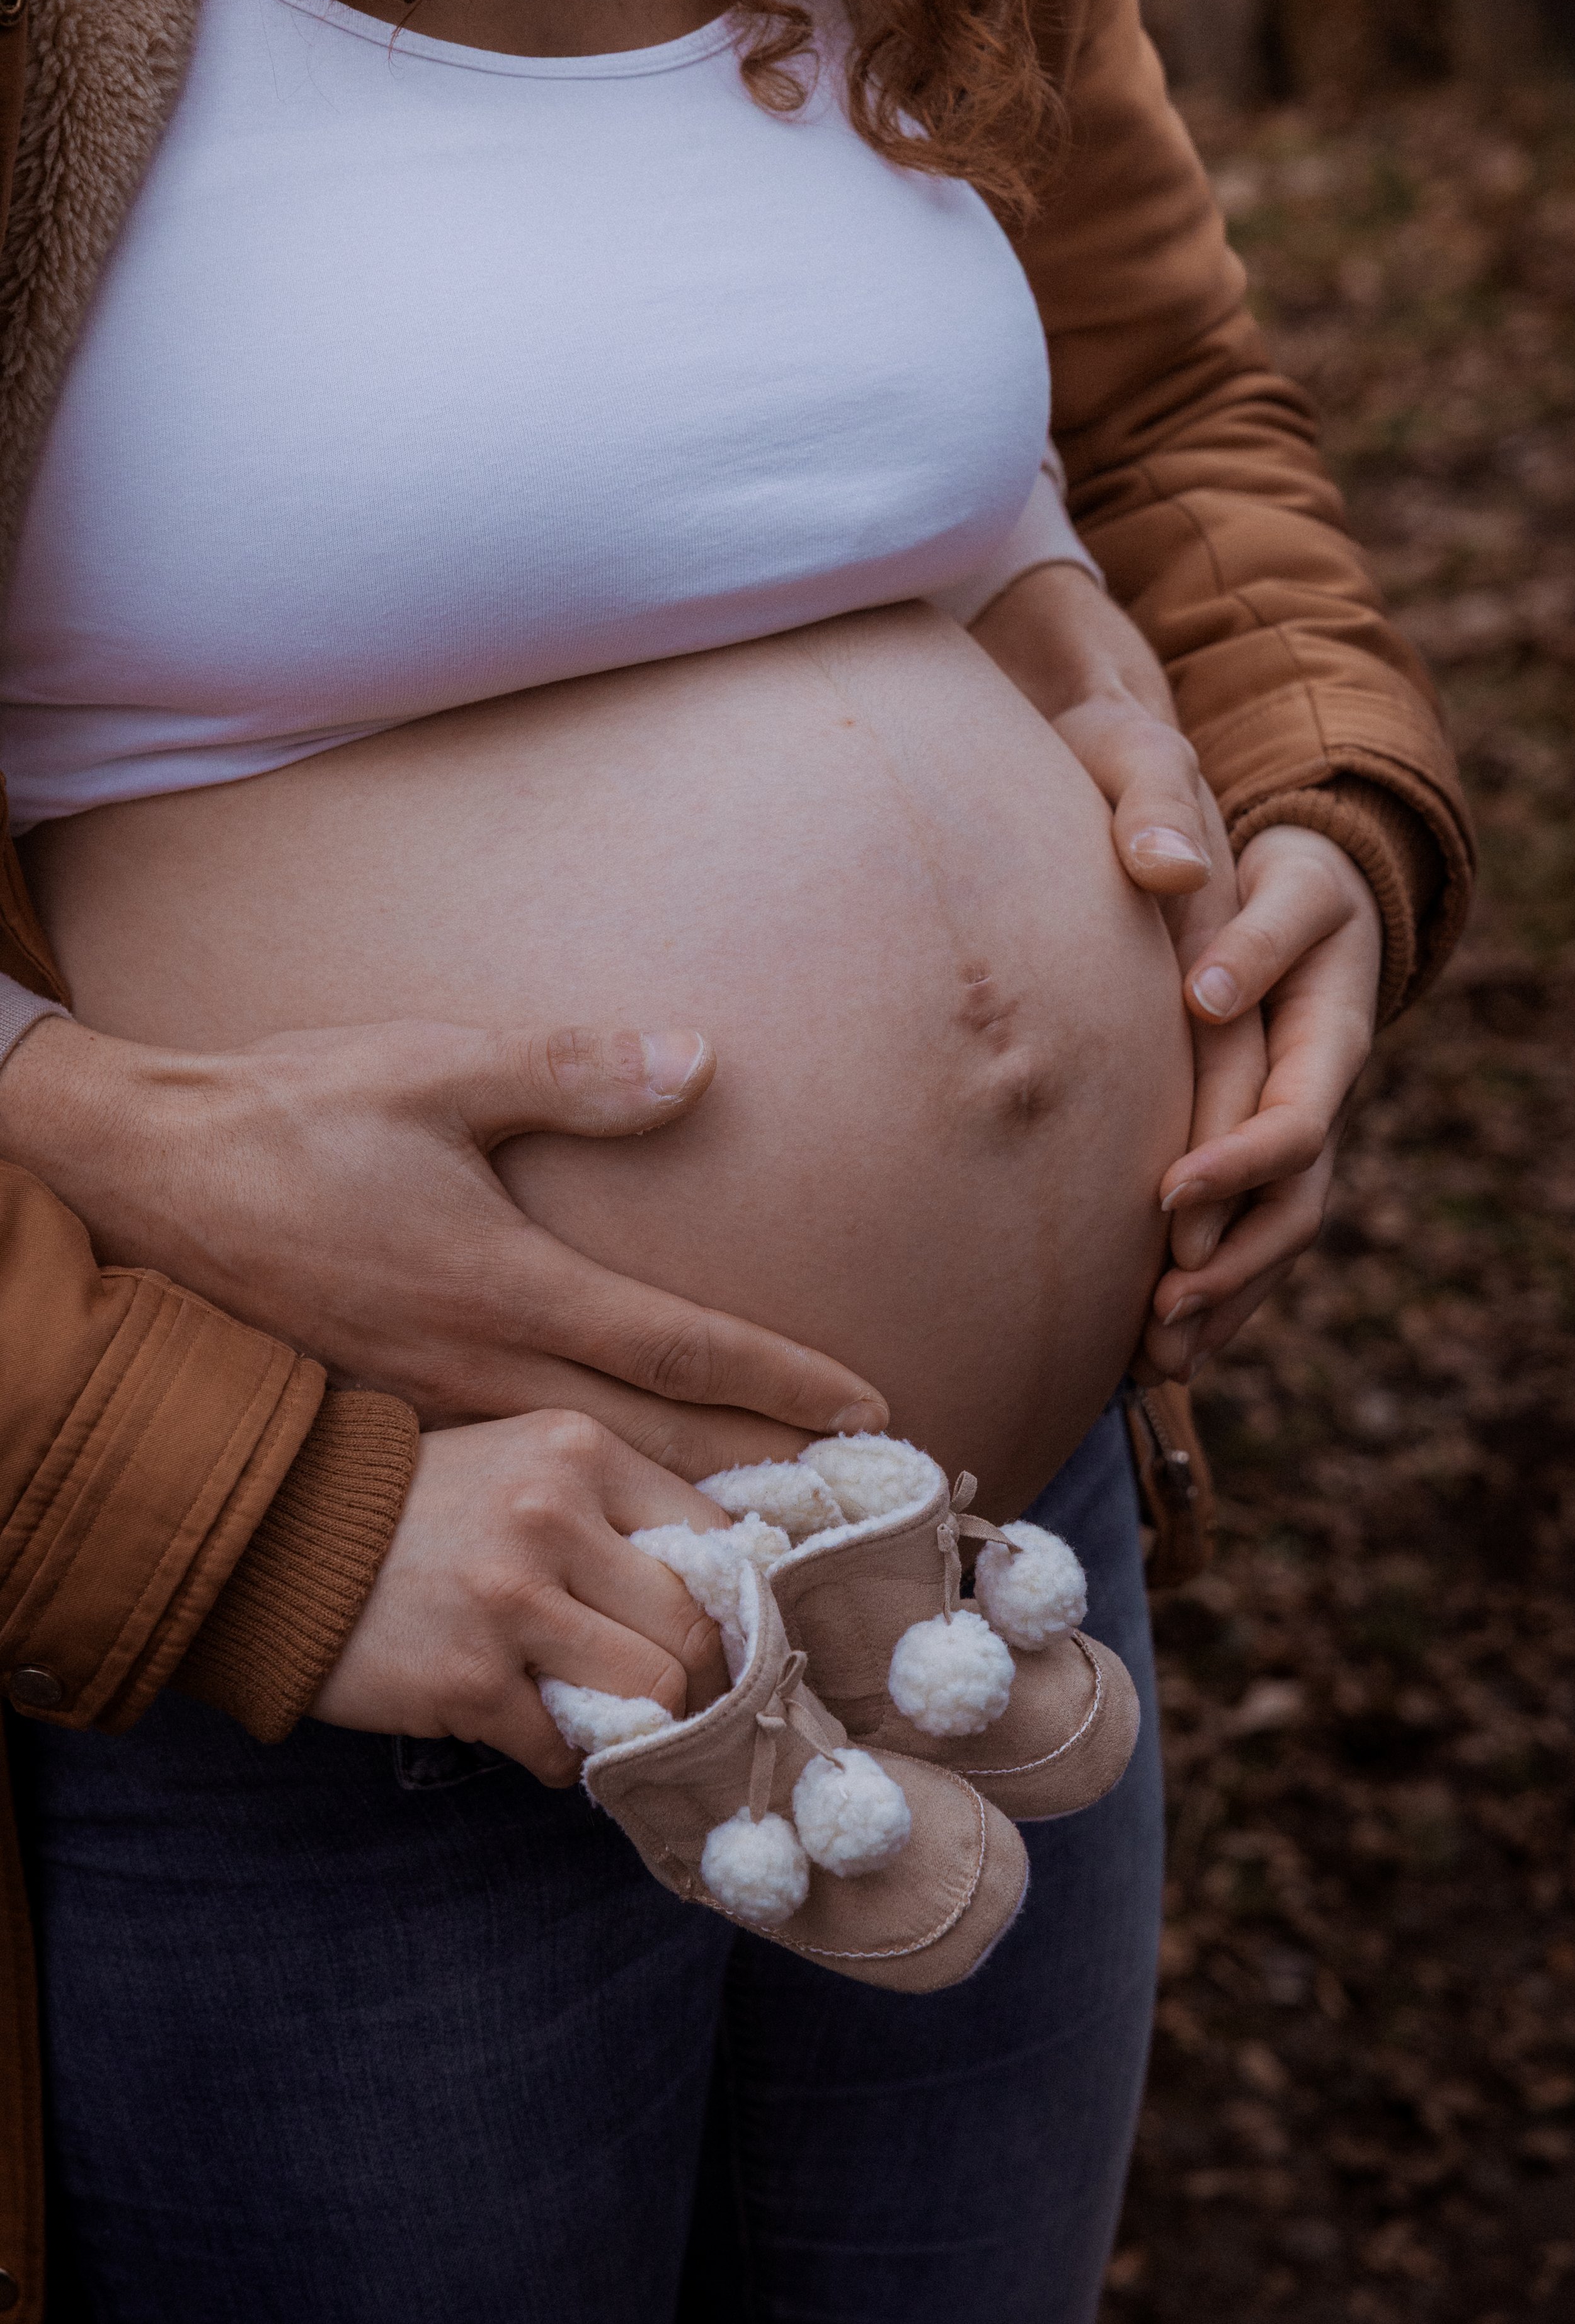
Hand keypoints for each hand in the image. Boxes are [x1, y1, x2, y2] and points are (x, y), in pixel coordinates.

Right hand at [0, 1017, 885, 1470]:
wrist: (137, 1178)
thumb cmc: (289, 1114)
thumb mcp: (431, 1070)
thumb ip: (570, 1073)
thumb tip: (695, 1061)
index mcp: (502, 1280)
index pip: (673, 1342)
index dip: (778, 1380)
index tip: (868, 1411)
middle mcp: (475, 1363)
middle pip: (647, 1441)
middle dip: (757, 1477)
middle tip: (852, 1520)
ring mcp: (427, 1404)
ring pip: (580, 1479)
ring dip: (676, 1510)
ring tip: (767, 1549)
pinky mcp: (384, 1414)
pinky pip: (508, 1483)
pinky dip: (583, 1516)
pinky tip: (617, 1538)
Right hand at [312, 1409, 733, 1783]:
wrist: (280, 1540)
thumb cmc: (422, 1505)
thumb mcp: (526, 1463)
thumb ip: (616, 1507)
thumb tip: (726, 1581)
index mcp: (579, 1449)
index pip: (714, 1538)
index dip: (734, 1601)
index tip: (726, 1633)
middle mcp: (552, 1514)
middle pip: (696, 1626)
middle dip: (701, 1678)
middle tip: (678, 1694)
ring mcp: (509, 1600)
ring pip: (651, 1693)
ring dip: (640, 1722)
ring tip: (607, 1711)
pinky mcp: (468, 1679)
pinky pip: (564, 1747)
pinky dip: (560, 1753)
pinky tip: (528, 1724)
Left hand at [1137, 825, 1381, 1378]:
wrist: (1315, 902)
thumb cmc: (1293, 887)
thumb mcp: (1293, 888)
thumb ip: (1259, 937)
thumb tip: (1207, 998)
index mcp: (1329, 1050)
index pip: (1292, 1129)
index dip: (1237, 1167)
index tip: (1167, 1195)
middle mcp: (1318, 1111)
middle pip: (1291, 1214)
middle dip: (1229, 1272)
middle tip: (1158, 1317)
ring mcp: (1293, 1144)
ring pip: (1270, 1245)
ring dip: (1220, 1308)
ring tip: (1154, 1363)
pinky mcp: (1260, 1162)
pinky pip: (1247, 1242)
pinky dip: (1212, 1299)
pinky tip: (1152, 1349)